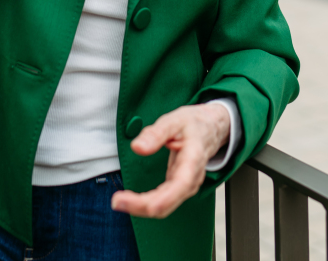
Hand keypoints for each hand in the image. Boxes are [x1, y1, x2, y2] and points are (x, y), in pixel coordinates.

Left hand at [111, 104, 229, 218]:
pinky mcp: (179, 186)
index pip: (177, 187)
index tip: (128, 199)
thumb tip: (137, 148)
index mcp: (193, 159)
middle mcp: (192, 178)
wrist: (211, 128)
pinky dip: (146, 202)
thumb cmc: (194, 123)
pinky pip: (163, 200)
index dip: (153, 199)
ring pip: (164, 206)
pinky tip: (131, 199)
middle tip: (116, 201)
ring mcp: (186, 185)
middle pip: (167, 203)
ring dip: (141, 207)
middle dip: (140, 206)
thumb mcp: (174, 120)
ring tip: (119, 201)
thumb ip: (156, 133)